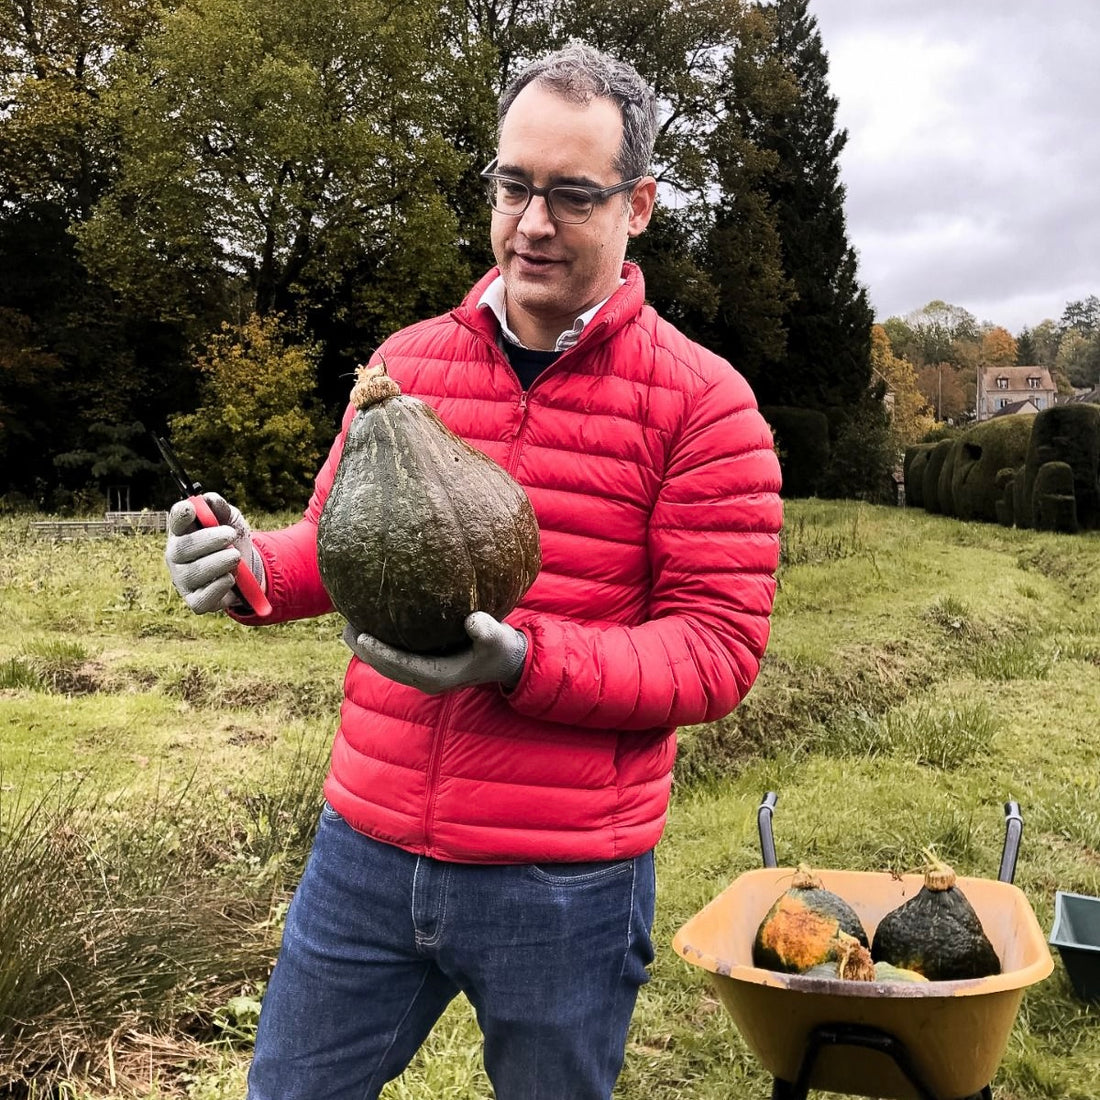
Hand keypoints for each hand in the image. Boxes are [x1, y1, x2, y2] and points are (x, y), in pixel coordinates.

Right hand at [164, 492, 265, 613]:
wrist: (249, 568)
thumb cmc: (232, 540)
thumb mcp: (231, 519)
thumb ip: (220, 508)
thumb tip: (209, 499)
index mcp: (182, 532)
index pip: (175, 521)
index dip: (180, 515)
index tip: (191, 509)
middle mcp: (176, 556)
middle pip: (183, 547)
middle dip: (209, 540)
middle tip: (230, 535)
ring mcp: (183, 580)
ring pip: (195, 572)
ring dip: (219, 562)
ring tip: (235, 556)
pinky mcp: (195, 601)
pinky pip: (203, 597)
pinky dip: (220, 586)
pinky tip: (231, 578)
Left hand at [343, 612, 527, 694]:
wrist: (506, 660)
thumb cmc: (502, 649)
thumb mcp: (500, 639)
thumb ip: (489, 631)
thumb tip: (473, 620)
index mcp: (437, 677)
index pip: (400, 665)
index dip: (379, 653)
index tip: (361, 637)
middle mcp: (425, 679)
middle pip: (386, 666)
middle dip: (364, 649)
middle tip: (344, 627)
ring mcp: (423, 674)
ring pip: (386, 663)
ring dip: (366, 648)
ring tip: (348, 625)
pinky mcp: (424, 665)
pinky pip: (395, 656)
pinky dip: (380, 644)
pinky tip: (370, 623)